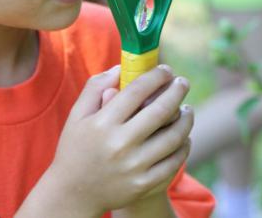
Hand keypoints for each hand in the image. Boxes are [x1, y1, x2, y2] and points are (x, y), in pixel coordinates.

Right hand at [46, 65, 192, 215]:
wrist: (73, 193)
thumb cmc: (76, 147)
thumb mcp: (77, 115)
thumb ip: (95, 87)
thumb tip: (120, 68)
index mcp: (102, 123)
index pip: (137, 91)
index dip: (156, 76)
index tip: (165, 70)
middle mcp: (119, 144)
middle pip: (160, 111)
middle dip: (177, 91)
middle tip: (183, 82)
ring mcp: (134, 167)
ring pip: (173, 137)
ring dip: (186, 119)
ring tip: (187, 110)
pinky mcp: (144, 185)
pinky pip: (174, 161)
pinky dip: (184, 146)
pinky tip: (183, 137)